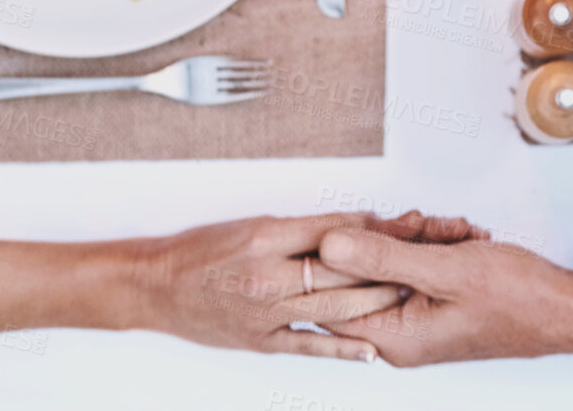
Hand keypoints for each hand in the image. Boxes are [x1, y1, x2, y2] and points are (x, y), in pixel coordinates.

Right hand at [106, 214, 400, 359]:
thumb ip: (296, 229)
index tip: (398, 223)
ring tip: (404, 292)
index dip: (370, 226)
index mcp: (265, 238)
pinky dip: (342, 348)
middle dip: (380, 260)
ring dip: (373, 299)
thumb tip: (343, 228)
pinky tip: (371, 349)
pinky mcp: (262, 340)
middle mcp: (268, 275)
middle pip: (339, 267)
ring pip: (333, 306)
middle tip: (414, 255)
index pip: (331, 229)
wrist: (158, 286)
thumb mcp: (249, 224)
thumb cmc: (200, 251)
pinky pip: (309, 345)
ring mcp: (267, 312)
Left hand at [314, 214, 572, 364]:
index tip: (361, 226)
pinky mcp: (433, 301)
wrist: (564, 306)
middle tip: (427, 227)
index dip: (341, 254)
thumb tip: (328, 246)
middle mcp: (400, 334)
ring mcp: (416, 317)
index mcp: (394, 337)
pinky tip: (464, 239)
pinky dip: (438, 244)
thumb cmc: (516, 297)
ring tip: (458, 234)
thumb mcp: (444, 268)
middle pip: (364, 273)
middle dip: (395, 238)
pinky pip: (416, 263)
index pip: (332, 298)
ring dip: (424, 237)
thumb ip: (381, 257)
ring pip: (393, 260)